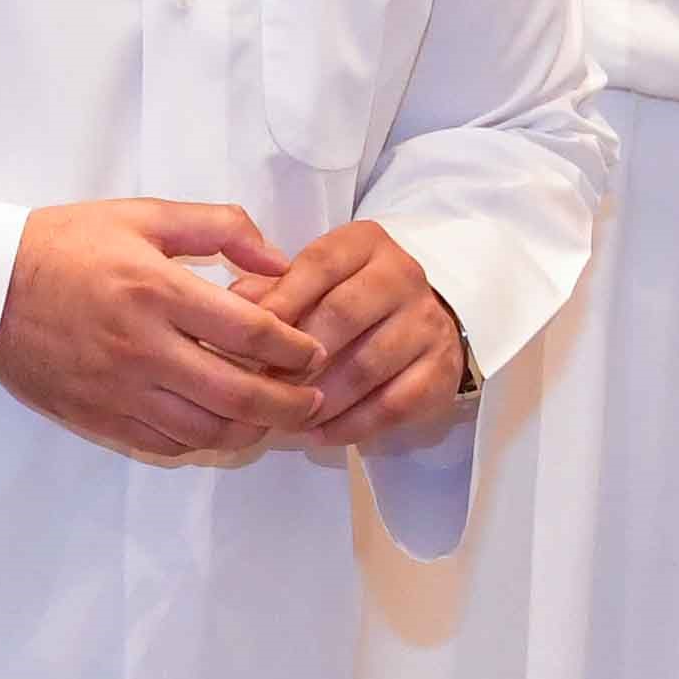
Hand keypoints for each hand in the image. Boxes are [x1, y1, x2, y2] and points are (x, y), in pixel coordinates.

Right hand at [0, 197, 322, 463]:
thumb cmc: (65, 244)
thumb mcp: (142, 215)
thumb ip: (218, 227)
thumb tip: (278, 260)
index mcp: (156, 290)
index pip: (250, 331)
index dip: (296, 348)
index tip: (314, 351)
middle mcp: (141, 347)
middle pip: (238, 394)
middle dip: (290, 403)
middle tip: (313, 399)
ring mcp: (118, 389)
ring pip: (205, 429)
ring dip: (250, 429)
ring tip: (272, 417)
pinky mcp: (97, 416)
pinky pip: (165, 444)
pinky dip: (201, 441)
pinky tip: (217, 424)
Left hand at [247, 219, 475, 449]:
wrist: (424, 320)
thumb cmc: (351, 298)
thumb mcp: (315, 280)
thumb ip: (275, 288)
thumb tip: (236, 300)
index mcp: (365, 244)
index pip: (320, 264)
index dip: (282, 301)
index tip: (247, 338)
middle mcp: (403, 276)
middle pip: (344, 315)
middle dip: (298, 356)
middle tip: (263, 385)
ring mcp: (427, 323)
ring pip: (368, 365)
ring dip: (320, 398)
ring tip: (286, 417)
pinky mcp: (441, 369)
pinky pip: (394, 404)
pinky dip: (352, 424)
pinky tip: (320, 434)